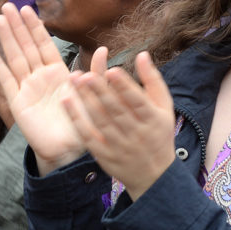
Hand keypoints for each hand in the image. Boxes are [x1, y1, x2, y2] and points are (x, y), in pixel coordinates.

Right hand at [0, 4, 86, 174]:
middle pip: (26, 46)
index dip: (35, 27)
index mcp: (58, 73)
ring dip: (6, 39)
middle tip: (7, 5)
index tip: (27, 8)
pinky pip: (6, 80)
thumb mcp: (92, 95)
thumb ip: (96, 72)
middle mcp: (40, 77)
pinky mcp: (17, 102)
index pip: (44, 44)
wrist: (68, 151)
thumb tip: (104, 49)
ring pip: (15, 57)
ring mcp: (27, 88)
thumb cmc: (83, 124)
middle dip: (17, 26)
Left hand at [65, 51, 175, 199]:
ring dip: (85, 100)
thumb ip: (152, 80)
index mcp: (153, 119)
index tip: (110, 70)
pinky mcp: (104, 154)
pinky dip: (76, 118)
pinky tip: (66, 101)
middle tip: (84, 74)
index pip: (137, 101)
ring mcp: (119, 145)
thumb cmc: (158, 133)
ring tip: (74, 80)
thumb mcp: (164, 107)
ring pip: (100, 120)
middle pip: (115, 110)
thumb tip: (142, 54)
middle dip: (99, 91)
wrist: (154, 175)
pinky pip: (87, 135)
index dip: (124, 87)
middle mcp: (136, 133)